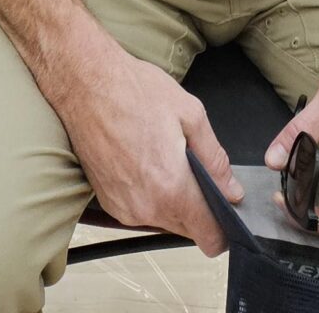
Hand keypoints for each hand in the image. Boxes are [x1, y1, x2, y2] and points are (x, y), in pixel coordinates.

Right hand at [59, 45, 240, 254]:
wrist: (87, 84)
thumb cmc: (134, 91)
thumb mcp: (190, 114)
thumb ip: (215, 159)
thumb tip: (232, 189)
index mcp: (172, 188)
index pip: (208, 235)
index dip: (223, 226)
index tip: (226, 209)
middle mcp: (146, 207)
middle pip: (187, 228)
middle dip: (198, 206)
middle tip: (196, 168)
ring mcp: (124, 208)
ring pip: (164, 219)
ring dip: (172, 200)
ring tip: (166, 158)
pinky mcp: (108, 202)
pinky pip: (141, 211)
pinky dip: (150, 195)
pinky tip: (146, 162)